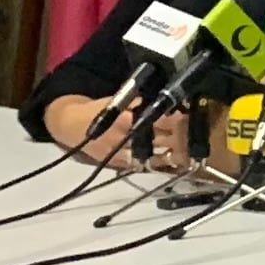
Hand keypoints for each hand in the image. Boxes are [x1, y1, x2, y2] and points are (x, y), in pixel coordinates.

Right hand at [47, 94, 194, 173]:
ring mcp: (124, 154)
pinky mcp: (120, 164)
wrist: (71, 126)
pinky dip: (159, 163)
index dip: (176, 120)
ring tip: (190, 149)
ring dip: (174, 153)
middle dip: (179, 137)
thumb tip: (161, 99)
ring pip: (155, 155)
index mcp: (127, 119)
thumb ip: (139, 102)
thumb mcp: (118, 99)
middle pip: (160, 139)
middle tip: (193, 133)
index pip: (158, 120)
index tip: (189, 117)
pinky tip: (174, 161)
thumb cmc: (98, 110)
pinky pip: (144, 165)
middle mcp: (127, 138)